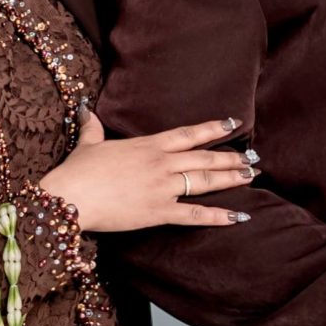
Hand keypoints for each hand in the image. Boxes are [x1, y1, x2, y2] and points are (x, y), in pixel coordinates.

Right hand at [39, 109, 257, 231]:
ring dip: (230, 178)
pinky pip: (194, 214)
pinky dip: (218, 216)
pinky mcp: (159, 212)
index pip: (188, 134)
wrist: (71, 196)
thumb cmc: (78, 170)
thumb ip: (93, 127)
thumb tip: (86, 109)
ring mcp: (162, 187)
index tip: (233, 124)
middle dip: (231, 157)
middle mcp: (161, 163)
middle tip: (253, 158)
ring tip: (251, 176)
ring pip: (204, 180)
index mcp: (148, 145)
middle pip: (204, 157)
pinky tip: (238, 216)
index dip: (213, 128)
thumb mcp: (88, 144)